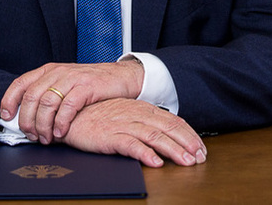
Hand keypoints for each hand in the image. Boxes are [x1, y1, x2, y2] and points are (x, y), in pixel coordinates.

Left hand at [1, 60, 143, 143]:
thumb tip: (27, 118)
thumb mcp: (65, 84)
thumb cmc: (91, 85)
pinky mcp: (86, 87)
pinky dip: (61, 122)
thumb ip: (48, 95)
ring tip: (47, 138)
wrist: (121, 77)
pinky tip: (61, 132)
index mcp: (48, 71)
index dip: (9, 100)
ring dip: (43, 125)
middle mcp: (58, 72)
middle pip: (31, 97)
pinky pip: (67, 106)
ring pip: (47, 103)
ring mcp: (72, 78)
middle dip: (27, 120)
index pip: (21, 83)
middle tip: (31, 135)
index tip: (6, 116)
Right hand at [62, 98, 206, 167]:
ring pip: (154, 136)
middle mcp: (135, 114)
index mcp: (142, 108)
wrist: (70, 113)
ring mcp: (123, 124)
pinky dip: (144, 153)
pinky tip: (155, 162)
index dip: (189, 135)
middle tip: (200, 158)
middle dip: (187, 143)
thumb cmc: (97, 115)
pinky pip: (130, 144)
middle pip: (168, 128)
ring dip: (173, 149)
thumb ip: (144, 122)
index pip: (172, 121)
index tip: (201, 148)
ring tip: (186, 161)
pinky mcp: (109, 135)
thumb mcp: (125, 114)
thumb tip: (166, 136)